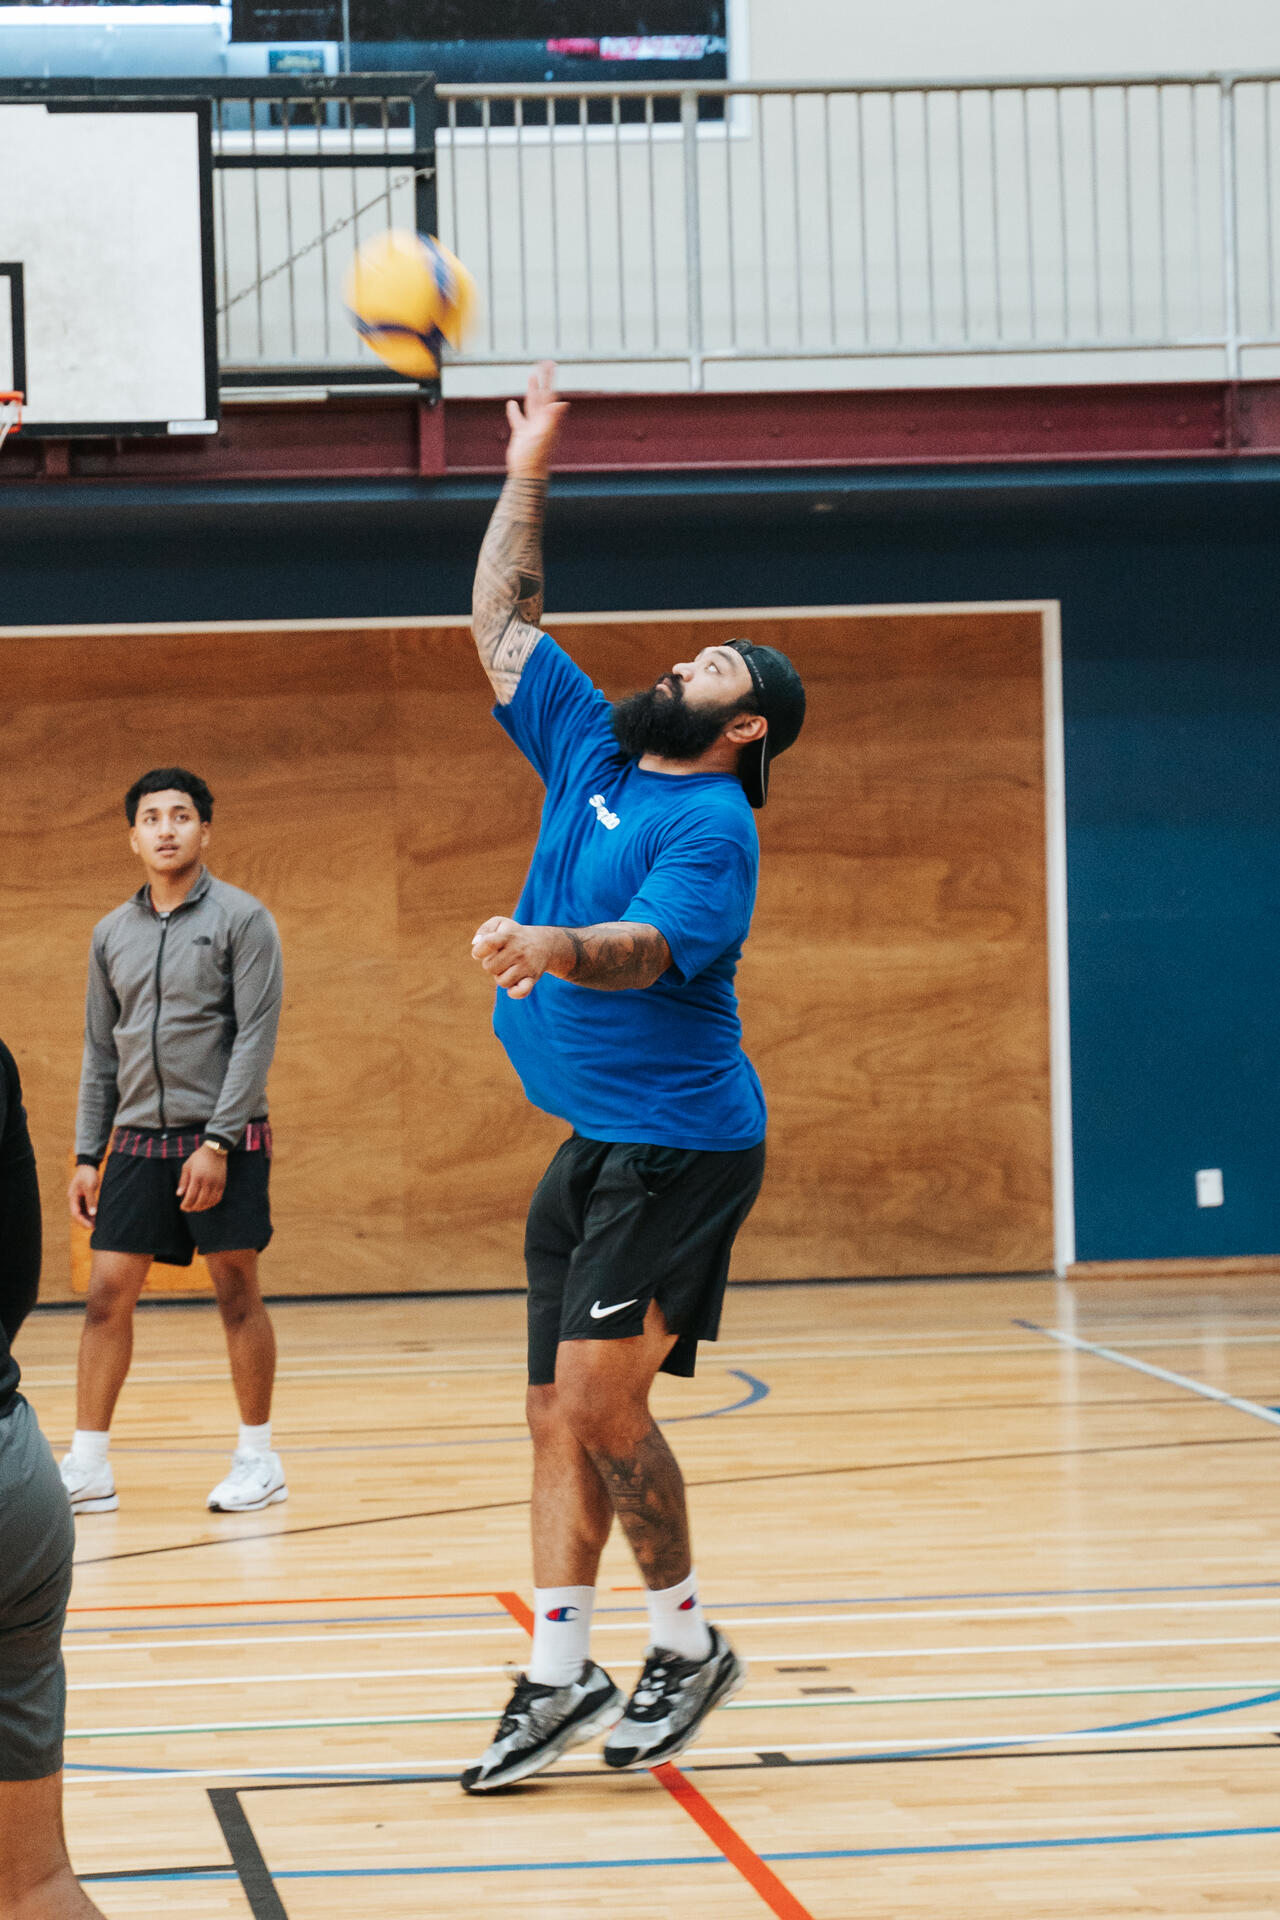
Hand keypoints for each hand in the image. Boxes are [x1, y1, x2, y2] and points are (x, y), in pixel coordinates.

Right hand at [68, 1164, 99, 1228]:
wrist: (88, 1165)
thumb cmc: (88, 1175)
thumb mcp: (90, 1187)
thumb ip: (91, 1200)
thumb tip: (92, 1214)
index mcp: (73, 1197)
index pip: (75, 1213)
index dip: (82, 1221)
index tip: (91, 1227)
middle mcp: (74, 1199)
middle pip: (78, 1214)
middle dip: (85, 1222)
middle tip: (95, 1228)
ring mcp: (78, 1198)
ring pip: (82, 1212)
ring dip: (88, 1218)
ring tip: (97, 1224)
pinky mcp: (83, 1197)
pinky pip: (86, 1208)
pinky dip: (90, 1213)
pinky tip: (97, 1217)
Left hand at [177, 1144, 228, 1213]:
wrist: (215, 1150)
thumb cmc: (198, 1158)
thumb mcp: (187, 1167)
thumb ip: (183, 1181)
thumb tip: (179, 1195)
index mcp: (197, 1177)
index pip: (191, 1196)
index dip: (186, 1204)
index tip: (182, 1207)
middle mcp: (207, 1181)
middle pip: (200, 1201)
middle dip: (193, 1207)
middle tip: (188, 1209)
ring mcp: (216, 1183)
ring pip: (209, 1201)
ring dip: (202, 1207)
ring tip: (196, 1208)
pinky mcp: (222, 1184)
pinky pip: (217, 1198)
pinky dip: (211, 1203)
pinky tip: (206, 1204)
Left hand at [471, 917, 567, 998]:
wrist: (544, 943)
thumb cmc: (514, 935)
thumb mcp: (500, 924)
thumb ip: (484, 929)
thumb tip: (476, 944)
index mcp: (508, 936)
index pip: (488, 944)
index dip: (478, 951)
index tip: (480, 951)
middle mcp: (518, 951)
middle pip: (489, 967)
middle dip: (490, 964)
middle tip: (499, 959)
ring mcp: (526, 965)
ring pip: (502, 981)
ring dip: (500, 977)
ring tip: (507, 968)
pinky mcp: (533, 978)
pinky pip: (522, 991)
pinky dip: (515, 992)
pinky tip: (514, 986)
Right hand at [505, 362, 567, 478]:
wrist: (527, 473)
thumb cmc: (537, 456)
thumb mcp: (545, 435)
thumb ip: (553, 418)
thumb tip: (563, 403)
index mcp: (549, 419)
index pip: (550, 394)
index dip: (550, 379)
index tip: (551, 364)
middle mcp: (542, 420)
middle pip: (542, 395)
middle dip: (543, 379)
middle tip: (545, 364)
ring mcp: (532, 426)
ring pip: (531, 403)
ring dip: (531, 390)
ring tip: (532, 377)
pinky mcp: (521, 433)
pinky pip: (518, 418)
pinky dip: (514, 411)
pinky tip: (511, 403)